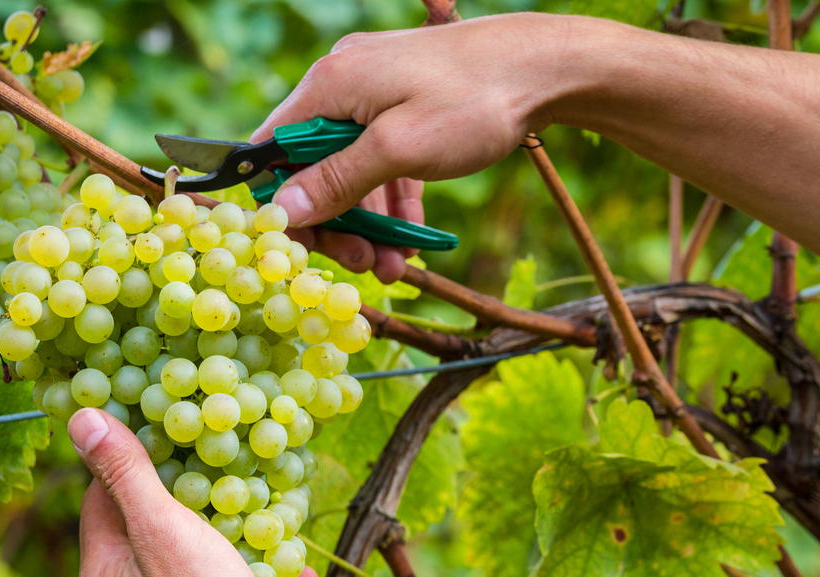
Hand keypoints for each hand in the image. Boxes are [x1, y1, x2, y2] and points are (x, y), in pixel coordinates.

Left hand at [67, 408, 318, 576]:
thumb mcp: (164, 526)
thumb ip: (126, 473)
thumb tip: (80, 418)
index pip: (100, 503)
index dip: (131, 470)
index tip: (166, 449)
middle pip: (142, 550)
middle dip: (182, 520)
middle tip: (222, 497)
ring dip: (217, 567)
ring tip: (260, 548)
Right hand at [251, 13, 567, 280]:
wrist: (544, 68)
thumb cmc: (473, 101)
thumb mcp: (399, 149)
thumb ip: (339, 179)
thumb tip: (283, 210)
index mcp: (329, 85)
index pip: (275, 149)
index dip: (283, 203)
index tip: (307, 248)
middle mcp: (344, 85)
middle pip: (314, 167)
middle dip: (336, 222)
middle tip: (363, 263)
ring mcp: (377, 95)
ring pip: (353, 171)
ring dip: (368, 222)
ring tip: (394, 265)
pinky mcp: (406, 108)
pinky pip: (384, 163)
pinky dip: (393, 202)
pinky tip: (409, 240)